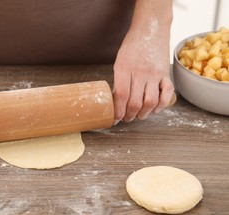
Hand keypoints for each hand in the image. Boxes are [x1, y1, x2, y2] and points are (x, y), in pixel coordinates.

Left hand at [112, 7, 173, 123]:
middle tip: (126, 118)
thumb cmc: (131, 46)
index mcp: (124, 68)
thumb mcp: (119, 61)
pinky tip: (154, 109)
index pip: (121, 95)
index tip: (115, 118)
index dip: (118, 111)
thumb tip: (117, 102)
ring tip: (138, 115)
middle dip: (129, 115)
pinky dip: (161, 105)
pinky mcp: (166, 73)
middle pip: (135, 102)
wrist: (150, 29)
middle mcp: (140, 72)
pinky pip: (166, 94)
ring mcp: (155, 73)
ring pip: (150, 102)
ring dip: (144, 114)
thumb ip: (119, 80)